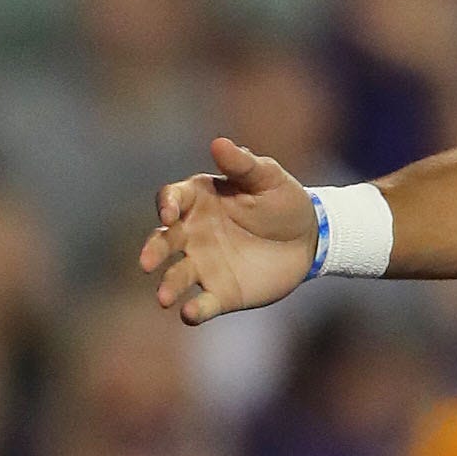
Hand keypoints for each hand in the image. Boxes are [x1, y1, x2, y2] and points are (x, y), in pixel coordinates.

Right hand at [139, 138, 316, 324]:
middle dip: (153, 250)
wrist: (310, 238)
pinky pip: (202, 303)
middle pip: (164, 241)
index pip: (171, 199)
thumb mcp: (268, 177)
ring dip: (168, 286)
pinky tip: (190, 314)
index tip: (169, 214)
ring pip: (176, 276)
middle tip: (146, 262)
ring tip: (165, 298)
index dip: (166, 205)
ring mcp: (203, 265)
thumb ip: (242, 164)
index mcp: (198, 200)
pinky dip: (194, 310)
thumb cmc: (284, 201)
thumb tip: (218, 142)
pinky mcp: (220, 293)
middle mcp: (192, 234)